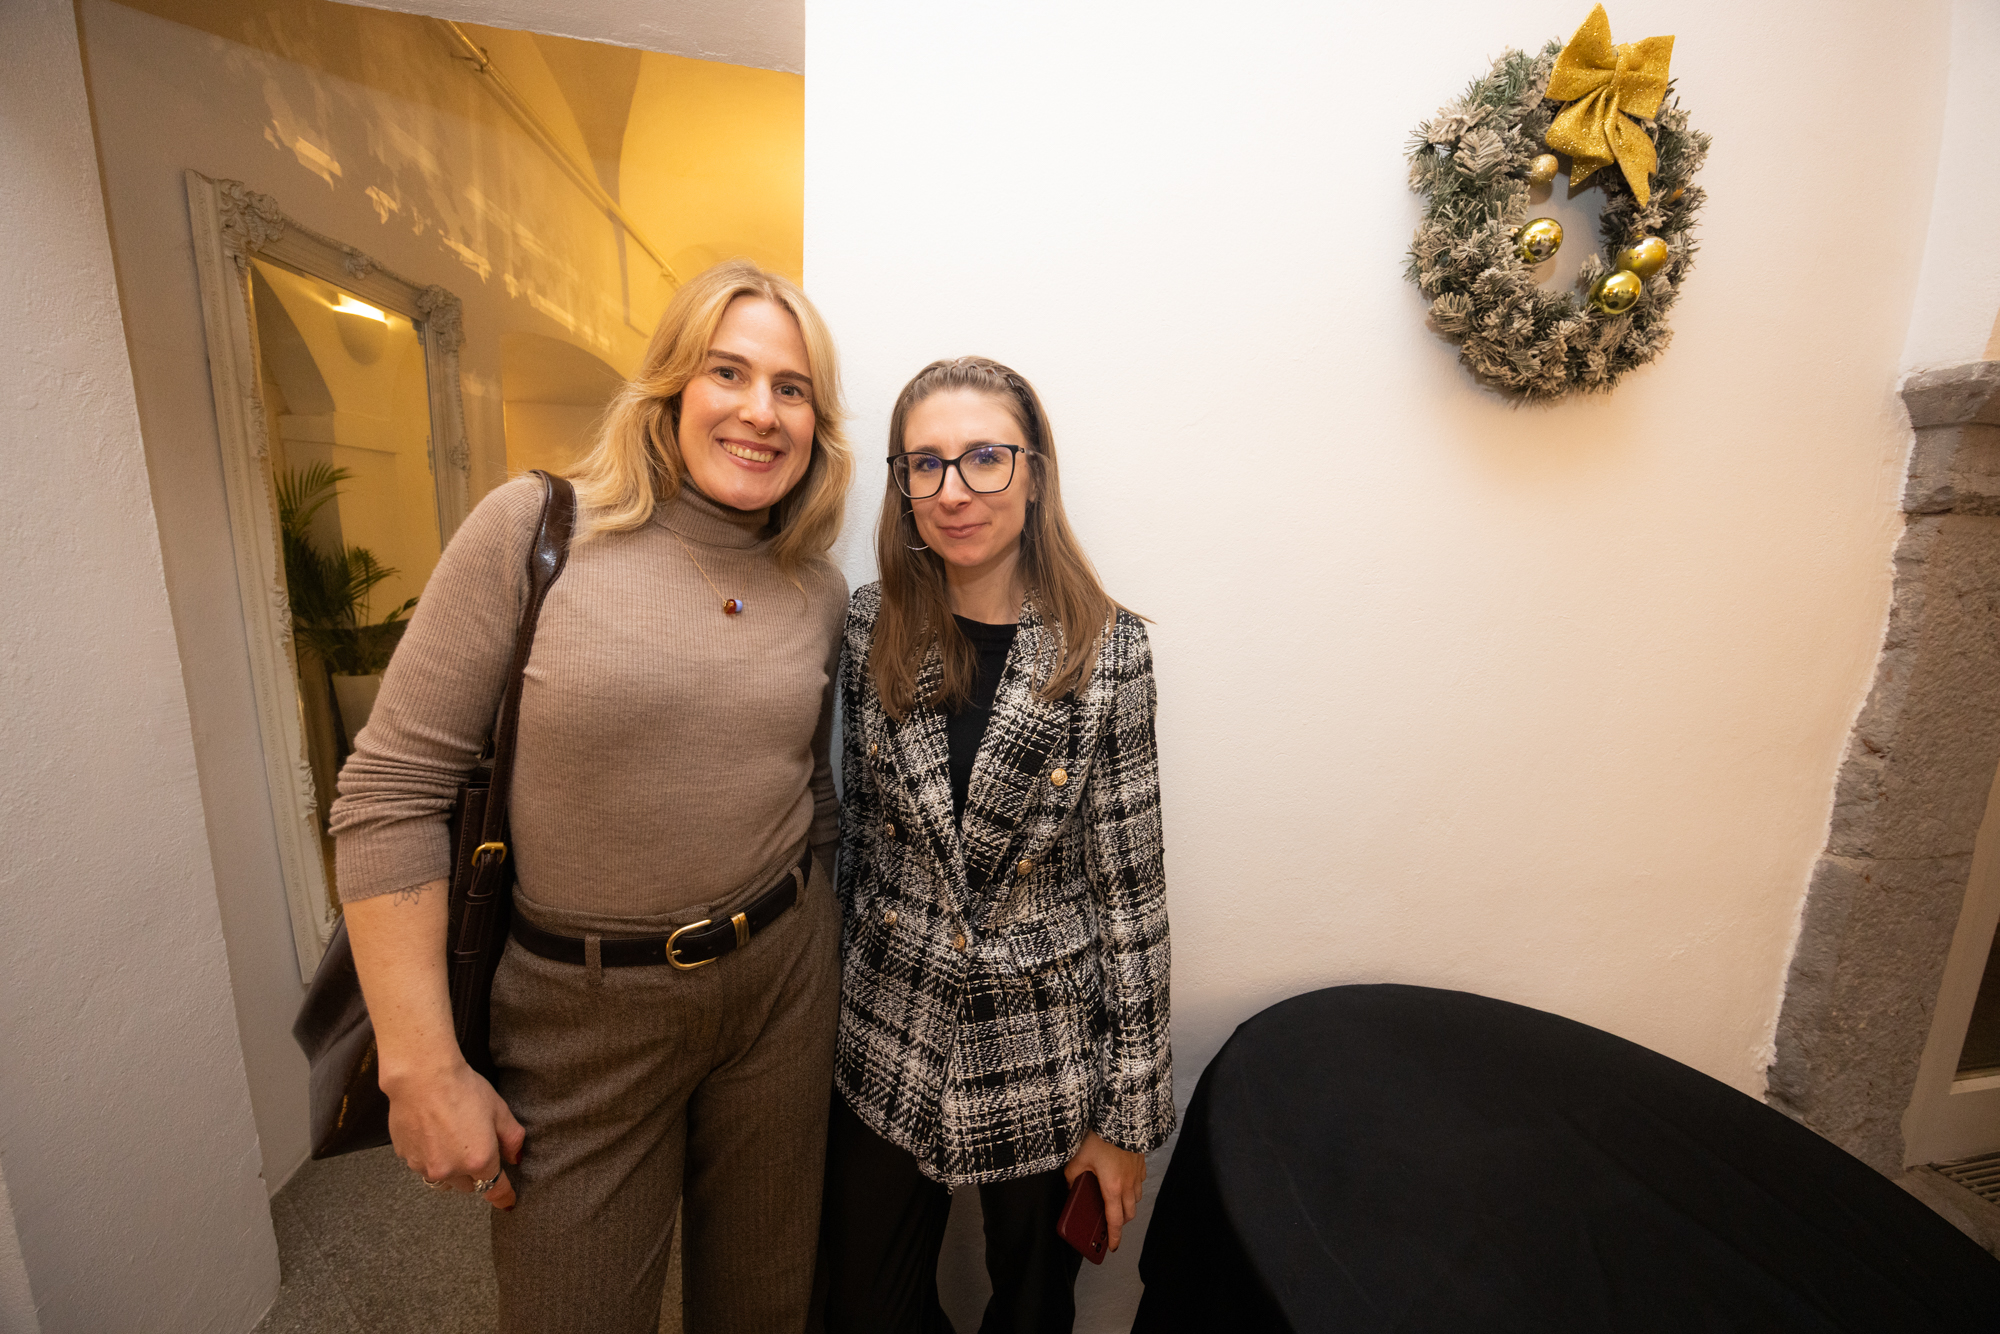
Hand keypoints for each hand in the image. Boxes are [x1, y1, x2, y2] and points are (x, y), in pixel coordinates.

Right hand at [385, 1058, 524, 1208]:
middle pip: (468, 1186)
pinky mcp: (406, 1157)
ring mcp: (425, 1166)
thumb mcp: (499, 1109)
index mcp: (478, 1161)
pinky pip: (423, 1166)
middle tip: (475, 1147)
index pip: (494, 1189)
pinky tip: (432, 1133)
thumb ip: (512, 1138)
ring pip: (443, 1180)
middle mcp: (451, 1170)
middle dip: (475, 1174)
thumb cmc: (463, 1089)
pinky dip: (430, 1157)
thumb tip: (515, 1157)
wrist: (421, 1077)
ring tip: (451, 1141)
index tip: (507, 1203)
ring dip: (450, 1170)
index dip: (503, 1196)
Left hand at [1063, 1130, 1145, 1251]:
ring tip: (1115, 1201)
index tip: (1112, 1246)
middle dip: (1120, 1222)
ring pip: (1136, 1199)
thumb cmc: (1100, 1138)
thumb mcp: (1077, 1159)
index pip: (1114, 1221)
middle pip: (1128, 1214)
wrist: (1121, 1118)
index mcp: (1112, 1188)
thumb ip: (1072, 1177)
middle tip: (1110, 1223)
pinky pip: (1140, 1182)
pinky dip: (1133, 1188)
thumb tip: (1070, 1187)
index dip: (1114, 1236)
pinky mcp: (1141, 1163)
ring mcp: (1137, 1174)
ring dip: (1127, 1205)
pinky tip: (1124, 1181)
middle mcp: (1128, 1185)